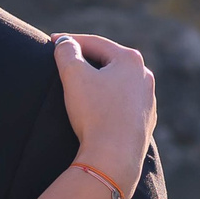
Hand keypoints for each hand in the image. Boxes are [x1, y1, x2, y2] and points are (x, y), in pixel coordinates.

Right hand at [53, 33, 154, 198]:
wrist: (114, 157)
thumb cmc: (95, 113)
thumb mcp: (73, 75)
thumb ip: (66, 51)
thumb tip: (66, 43)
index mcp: (130, 60)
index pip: (95, 43)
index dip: (70, 41)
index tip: (52, 42)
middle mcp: (144, 77)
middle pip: (108, 62)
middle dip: (86, 60)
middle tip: (65, 61)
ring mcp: (148, 101)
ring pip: (117, 84)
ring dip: (98, 82)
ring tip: (79, 87)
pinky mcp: (144, 122)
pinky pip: (122, 105)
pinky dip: (107, 103)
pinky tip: (96, 110)